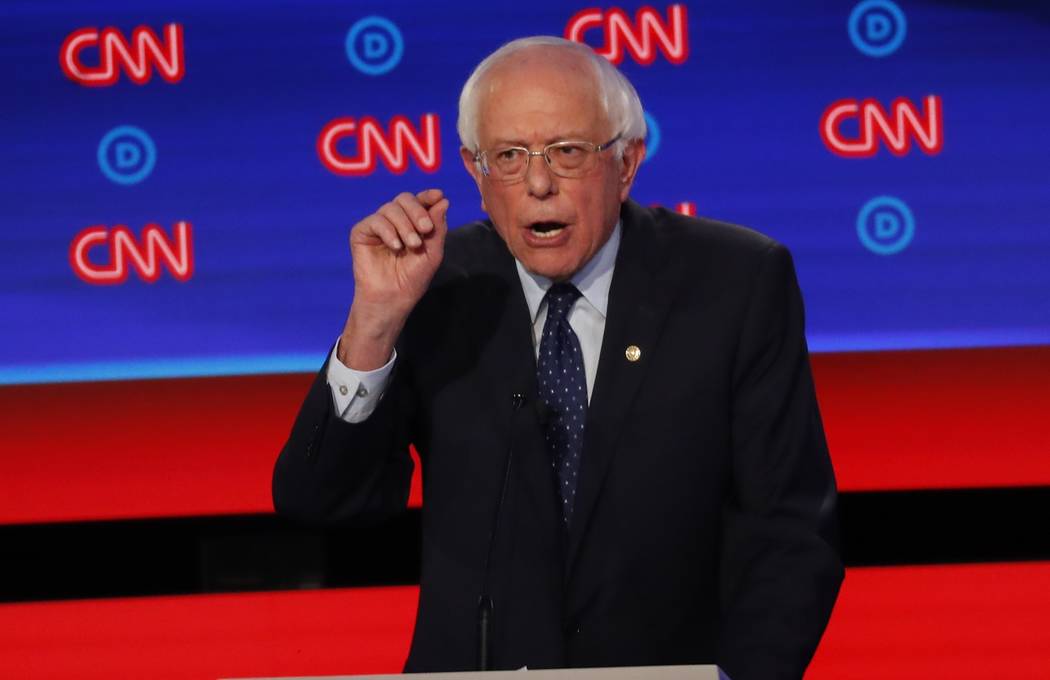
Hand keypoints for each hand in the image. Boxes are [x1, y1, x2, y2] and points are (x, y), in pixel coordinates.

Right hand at [339, 189, 448, 369]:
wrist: (393, 298)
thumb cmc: (413, 278)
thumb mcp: (433, 252)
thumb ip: (438, 226)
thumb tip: (443, 199)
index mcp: (412, 223)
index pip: (419, 201)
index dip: (428, 195)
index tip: (438, 195)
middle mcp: (395, 221)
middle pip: (404, 199)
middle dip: (417, 211)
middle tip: (426, 229)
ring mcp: (378, 226)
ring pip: (391, 208)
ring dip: (405, 225)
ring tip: (412, 245)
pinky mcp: (362, 233)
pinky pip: (375, 220)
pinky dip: (388, 231)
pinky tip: (395, 247)